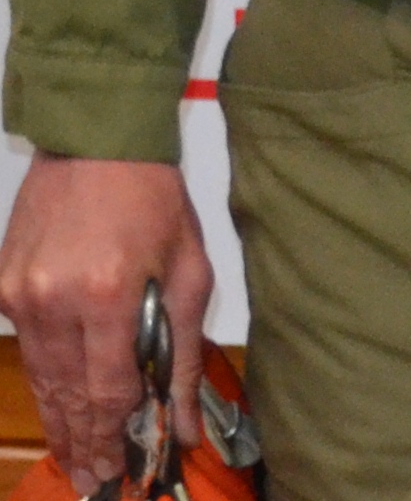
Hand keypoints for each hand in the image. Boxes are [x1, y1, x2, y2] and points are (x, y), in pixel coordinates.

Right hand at [0, 154, 208, 488]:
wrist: (96, 146)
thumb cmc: (154, 202)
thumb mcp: (188, 270)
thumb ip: (184, 348)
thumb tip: (186, 416)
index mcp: (108, 296)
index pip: (110, 387)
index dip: (119, 433)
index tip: (128, 468)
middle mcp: (54, 302)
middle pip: (68, 394)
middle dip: (85, 443)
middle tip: (98, 482)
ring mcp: (21, 298)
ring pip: (42, 379)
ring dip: (61, 423)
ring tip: (77, 461)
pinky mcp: (5, 290)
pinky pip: (29, 350)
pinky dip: (46, 382)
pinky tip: (59, 409)